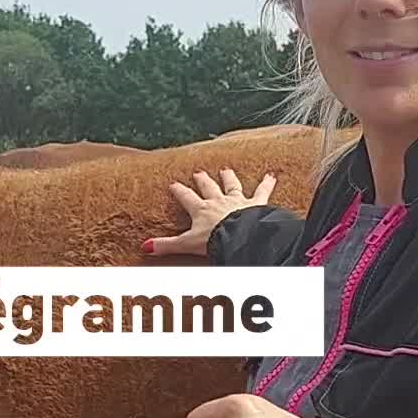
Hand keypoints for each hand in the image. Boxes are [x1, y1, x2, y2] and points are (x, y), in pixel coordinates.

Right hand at [144, 169, 275, 256]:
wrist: (238, 237)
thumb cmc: (214, 241)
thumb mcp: (186, 244)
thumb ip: (167, 245)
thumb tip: (145, 247)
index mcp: (201, 211)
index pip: (186, 198)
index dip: (179, 191)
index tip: (173, 184)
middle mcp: (219, 202)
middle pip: (208, 188)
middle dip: (202, 180)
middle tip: (198, 172)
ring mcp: (238, 201)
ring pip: (232, 185)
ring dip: (228, 178)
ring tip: (226, 170)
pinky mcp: (256, 204)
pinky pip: (262, 192)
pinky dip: (267, 184)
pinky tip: (272, 176)